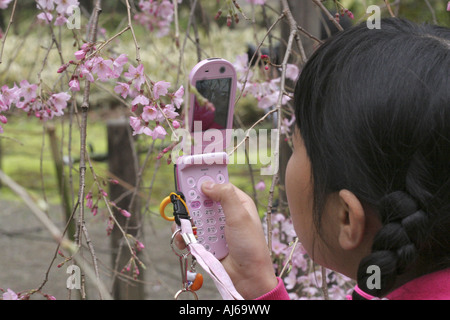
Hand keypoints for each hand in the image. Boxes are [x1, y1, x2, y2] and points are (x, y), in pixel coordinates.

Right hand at [172, 182, 277, 298]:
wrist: (248, 277)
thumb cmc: (250, 246)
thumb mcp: (240, 216)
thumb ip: (225, 196)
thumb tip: (206, 184)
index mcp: (236, 202)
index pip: (218, 184)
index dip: (204, 180)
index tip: (189, 176)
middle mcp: (224, 213)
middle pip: (201, 200)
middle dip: (191, 204)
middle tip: (186, 207)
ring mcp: (214, 227)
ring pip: (192, 217)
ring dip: (186, 223)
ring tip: (185, 229)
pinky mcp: (206, 241)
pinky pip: (189, 234)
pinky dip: (184, 237)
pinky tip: (183, 240)